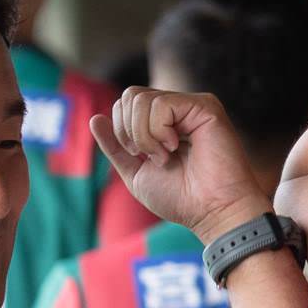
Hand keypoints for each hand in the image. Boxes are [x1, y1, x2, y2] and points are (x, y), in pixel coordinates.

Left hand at [92, 88, 269, 241]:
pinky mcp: (205, 106)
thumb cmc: (182, 199)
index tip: (142, 157)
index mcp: (164, 122)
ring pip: (140, 99)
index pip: (126, 103)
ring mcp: (192, 106)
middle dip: (129, 131)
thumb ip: (115, 147)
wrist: (212, 212)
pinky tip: (176, 147)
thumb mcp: (135, 173)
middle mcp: (178, 109)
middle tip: (153, 157)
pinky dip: (159, 131)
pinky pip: (161, 104)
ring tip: (166, 155)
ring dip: (144, 135)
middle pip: (130, 96)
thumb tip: (95, 118)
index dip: (121, 130)